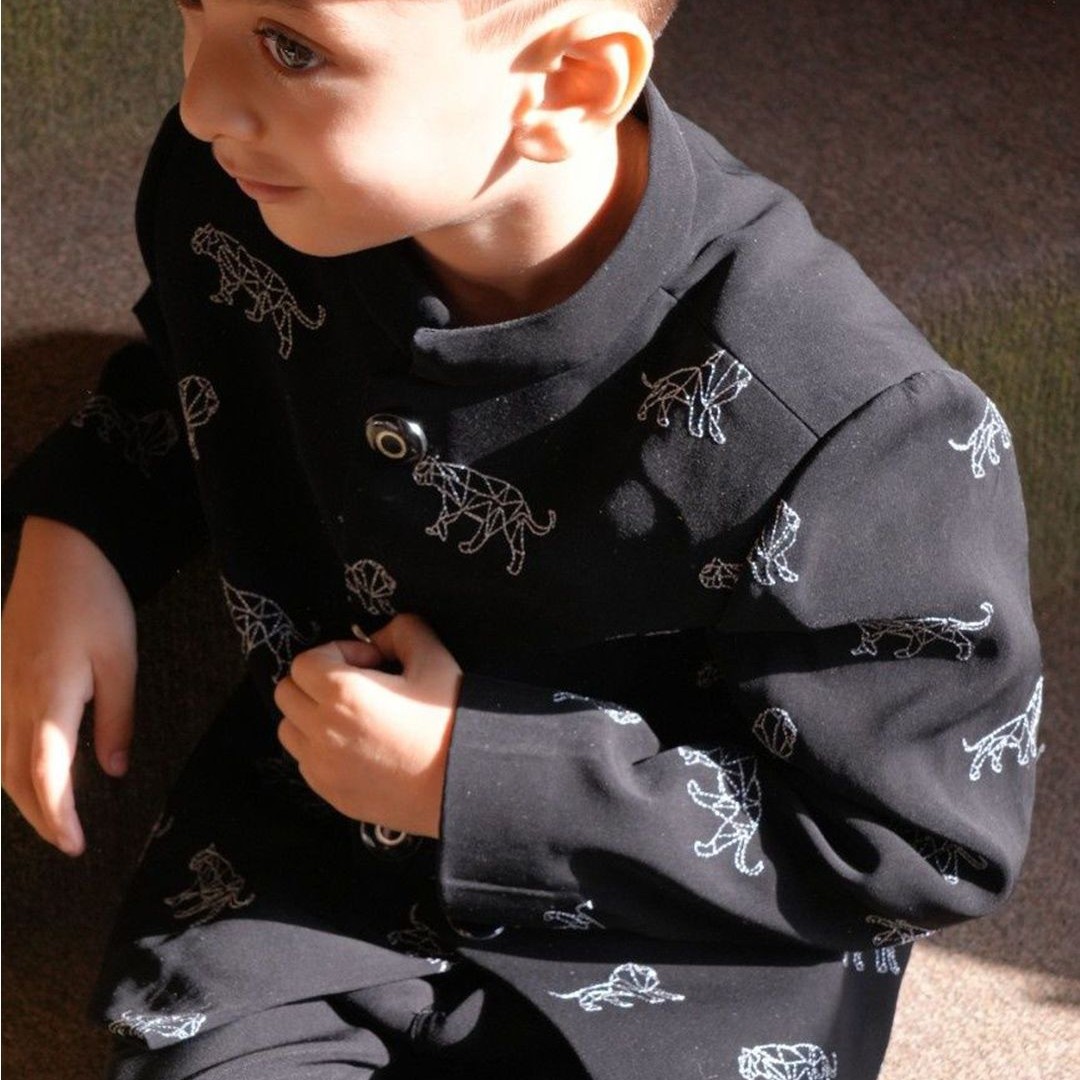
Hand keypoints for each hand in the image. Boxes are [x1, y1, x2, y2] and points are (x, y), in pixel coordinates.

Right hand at [2, 517, 136, 854]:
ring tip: (56, 818)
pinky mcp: (3, 677)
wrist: (61, 550)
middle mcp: (13, 699)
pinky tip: (37, 774)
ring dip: (26, 795)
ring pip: (4, 759)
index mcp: (47, 697)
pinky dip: (18, 766)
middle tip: (68, 843)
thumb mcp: (122, 660)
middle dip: (40, 816)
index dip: (57, 816)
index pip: (44, 776)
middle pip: (16, 777)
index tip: (75, 844)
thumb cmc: (97, 600)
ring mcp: (2, 689)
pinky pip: (3, 736)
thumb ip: (117, 719)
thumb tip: (112, 771)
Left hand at [274, 614, 461, 838]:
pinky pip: (305, 761)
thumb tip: (379, 637)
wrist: (467, 784)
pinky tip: (359, 744)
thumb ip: (403, 630)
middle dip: (316, 680)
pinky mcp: (331, 794)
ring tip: (353, 716)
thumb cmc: (451, 722)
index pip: (305, 661)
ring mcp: (323, 768)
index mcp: (343, 695)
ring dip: (311, 714)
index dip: (338, 652)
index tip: (371, 661)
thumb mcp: (435, 659)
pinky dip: (319, 747)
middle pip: (287, 692)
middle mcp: (323, 732)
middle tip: (358, 684)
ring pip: (289, 728)